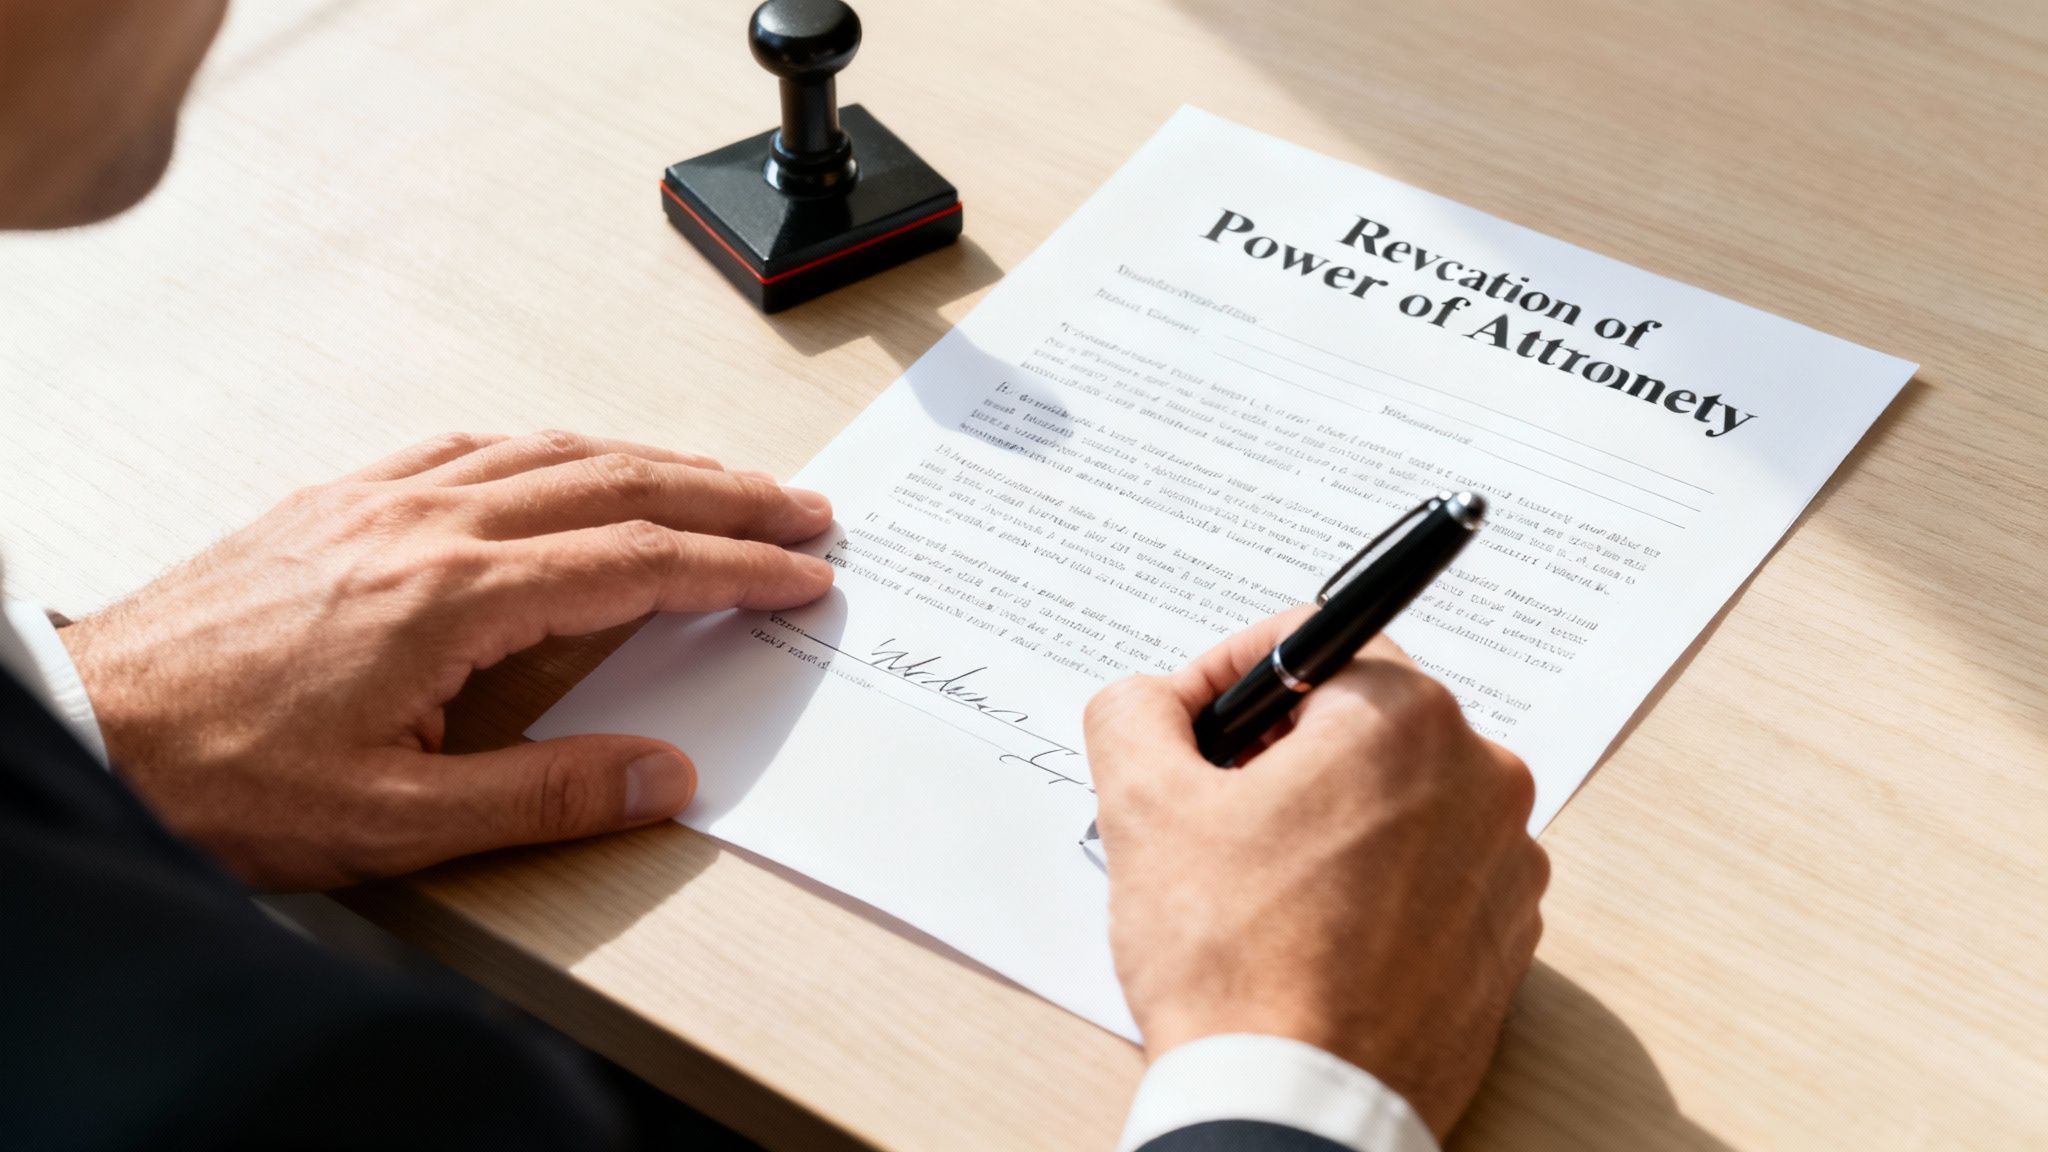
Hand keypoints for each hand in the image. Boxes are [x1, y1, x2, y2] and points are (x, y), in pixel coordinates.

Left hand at [61, 431, 834, 890]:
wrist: (92, 726)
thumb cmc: (224, 774)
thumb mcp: (396, 820)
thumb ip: (546, 795)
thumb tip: (664, 775)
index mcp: (453, 597)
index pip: (636, 561)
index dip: (734, 565)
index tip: (801, 570)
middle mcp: (425, 525)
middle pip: (613, 482)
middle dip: (723, 494)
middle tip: (799, 507)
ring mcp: (378, 501)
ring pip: (548, 450)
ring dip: (649, 458)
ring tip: (718, 478)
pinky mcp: (338, 500)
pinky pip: (472, 446)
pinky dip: (551, 447)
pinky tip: (570, 460)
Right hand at [1084, 611, 1547, 1138]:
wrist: (1296, 1107)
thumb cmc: (1233, 962)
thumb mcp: (1143, 807)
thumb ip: (1136, 713)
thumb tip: (1149, 700)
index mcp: (1403, 720)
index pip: (1313, 641)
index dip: (1229, 674)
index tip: (1191, 725)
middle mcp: (1481, 777)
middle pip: (1359, 721)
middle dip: (1279, 750)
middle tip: (1213, 806)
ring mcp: (1506, 864)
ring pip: (1396, 798)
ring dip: (1326, 816)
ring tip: (1256, 881)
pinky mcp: (1507, 938)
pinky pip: (1431, 872)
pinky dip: (1374, 881)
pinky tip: (1310, 930)